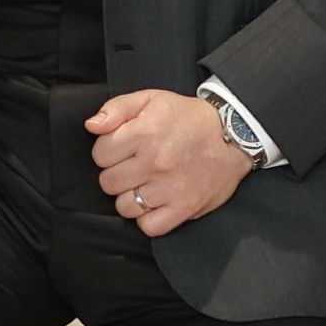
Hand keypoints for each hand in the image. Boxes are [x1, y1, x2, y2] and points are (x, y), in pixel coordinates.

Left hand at [86, 89, 252, 238]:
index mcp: (145, 133)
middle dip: (117, 174)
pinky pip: (149, 226)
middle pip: (108, 182)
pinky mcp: (184, 208)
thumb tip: (91, 126)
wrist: (234, 137)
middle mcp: (155, 162)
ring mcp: (169, 188)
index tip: (123, 149)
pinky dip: (148, 218)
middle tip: (135, 166)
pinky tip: (155, 202)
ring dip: (130, 197)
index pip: (100, 155)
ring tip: (145, 184)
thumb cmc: (189, 118)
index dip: (108, 151)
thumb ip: (117, 108)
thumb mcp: (152, 99)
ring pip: (124, 207)